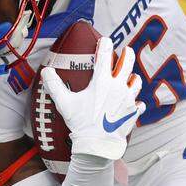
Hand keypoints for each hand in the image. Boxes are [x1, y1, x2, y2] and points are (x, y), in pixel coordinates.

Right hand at [41, 37, 143, 160]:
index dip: (105, 44)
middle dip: (127, 54)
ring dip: (134, 78)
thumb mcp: (64, 103)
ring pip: (136, 83)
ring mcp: (128, 100)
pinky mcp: (133, 113)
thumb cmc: (81, 123)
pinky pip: (139, 105)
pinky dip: (137, 102)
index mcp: (102, 82)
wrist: (97, 145)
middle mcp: (118, 87)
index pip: (105, 55)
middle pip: (127, 64)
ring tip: (132, 76)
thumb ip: (54, 86)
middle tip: (126, 50)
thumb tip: (46, 71)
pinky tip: (136, 103)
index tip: (105, 40)